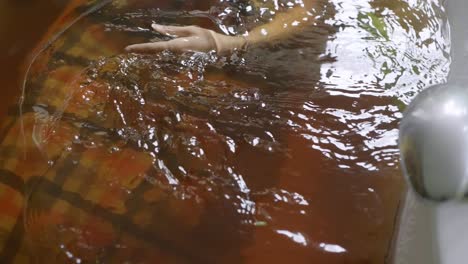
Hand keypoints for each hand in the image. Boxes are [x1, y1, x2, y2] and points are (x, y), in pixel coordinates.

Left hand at [125, 24, 246, 53]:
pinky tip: (149, 51)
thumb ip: (171, 30)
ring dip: (146, 52)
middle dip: (141, 51)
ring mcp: (177, 56)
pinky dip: (155, 52)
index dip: (141, 48)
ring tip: (135, 50)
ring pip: (158, 54)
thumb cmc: (205, 37)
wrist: (218, 48)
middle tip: (127, 49)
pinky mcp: (179, 56)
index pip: (155, 47)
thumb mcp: (189, 30)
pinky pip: (164, 54)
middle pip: (154, 52)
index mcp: (176, 45)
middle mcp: (174, 53)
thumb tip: (155, 27)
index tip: (129, 49)